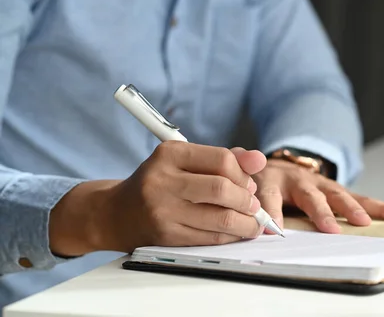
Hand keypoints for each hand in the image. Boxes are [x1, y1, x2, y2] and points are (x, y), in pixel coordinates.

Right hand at [49, 141, 267, 255]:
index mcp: (170, 153)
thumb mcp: (185, 161)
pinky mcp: (166, 235)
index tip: (249, 184)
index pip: (222, 160)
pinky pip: (210, 238)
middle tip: (253, 206)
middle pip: (222, 190)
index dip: (243, 174)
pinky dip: (231, 236)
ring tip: (253, 222)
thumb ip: (225, 158)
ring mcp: (162, 210)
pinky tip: (237, 233)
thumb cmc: (160, 183)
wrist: (115, 213)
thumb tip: (260, 160)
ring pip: (221, 218)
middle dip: (247, 200)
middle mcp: (163, 180)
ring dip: (246, 223)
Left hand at [249, 158, 383, 233]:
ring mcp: (322, 184)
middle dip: (321, 213)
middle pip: (311, 196)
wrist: (279, 163)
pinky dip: (380, 207)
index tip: (275, 231)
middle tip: (328, 229)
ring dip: (352, 210)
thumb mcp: (245, 181)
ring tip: (365, 223)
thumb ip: (241, 190)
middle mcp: (300, 180)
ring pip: (339, 196)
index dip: (273, 212)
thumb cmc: (261, 180)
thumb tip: (241, 212)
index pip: (270, 196)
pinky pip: (362, 198)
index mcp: (272, 180)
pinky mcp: (339, 190)